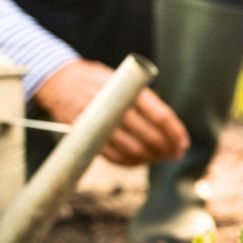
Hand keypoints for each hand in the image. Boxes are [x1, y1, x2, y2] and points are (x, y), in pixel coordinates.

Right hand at [34, 59, 187, 165]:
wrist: (59, 80)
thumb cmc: (100, 81)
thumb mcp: (124, 80)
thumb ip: (145, 101)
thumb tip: (171, 129)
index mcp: (128, 90)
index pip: (160, 116)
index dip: (175, 133)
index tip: (183, 144)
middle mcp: (114, 106)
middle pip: (149, 136)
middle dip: (167, 149)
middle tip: (176, 154)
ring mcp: (99, 122)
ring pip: (132, 149)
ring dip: (151, 158)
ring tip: (161, 158)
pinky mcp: (86, 136)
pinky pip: (113, 157)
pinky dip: (130, 162)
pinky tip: (141, 161)